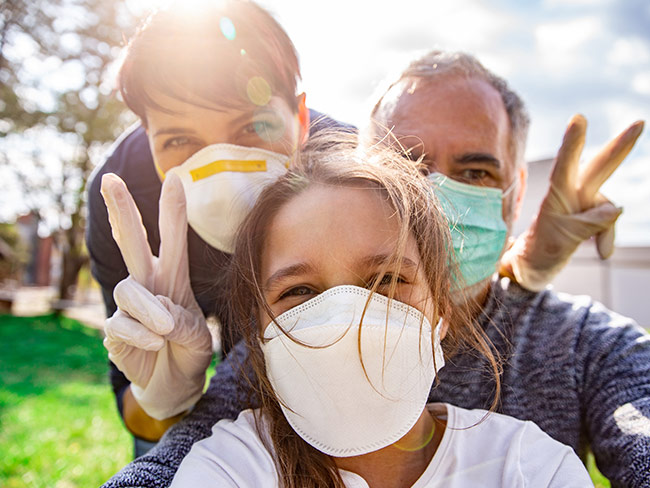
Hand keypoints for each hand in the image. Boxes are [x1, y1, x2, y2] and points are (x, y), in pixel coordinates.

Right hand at [101, 172, 212, 419]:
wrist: (174, 385)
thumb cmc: (189, 351)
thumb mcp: (200, 336)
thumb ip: (185, 323)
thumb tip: (159, 316)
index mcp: (173, 278)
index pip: (173, 239)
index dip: (172, 210)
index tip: (177, 177)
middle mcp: (149, 284)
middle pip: (132, 242)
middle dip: (122, 211)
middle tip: (110, 180)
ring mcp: (129, 307)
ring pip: (127, 289)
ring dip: (149, 309)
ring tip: (167, 329)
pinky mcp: (115, 331)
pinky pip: (122, 324)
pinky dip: (142, 334)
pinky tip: (157, 343)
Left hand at [501, 115, 643, 290]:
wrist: (536, 265)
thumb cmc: (541, 249)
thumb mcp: (560, 240)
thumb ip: (589, 223)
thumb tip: (617, 208)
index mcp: (556, 195)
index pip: (565, 166)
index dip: (572, 143)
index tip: (578, 118)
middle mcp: (572, 193)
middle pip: (598, 167)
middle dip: (620, 146)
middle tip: (639, 123)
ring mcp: (584, 203)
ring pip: (607, 206)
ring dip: (606, 228)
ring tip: (599, 250)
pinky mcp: (592, 215)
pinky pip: (608, 224)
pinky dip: (606, 239)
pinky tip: (603, 253)